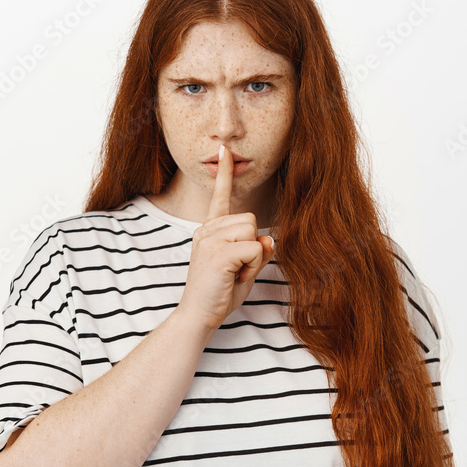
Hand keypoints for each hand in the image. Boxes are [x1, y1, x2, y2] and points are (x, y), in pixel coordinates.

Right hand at [176, 144, 275, 333]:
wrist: (198, 316)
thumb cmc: (218, 294)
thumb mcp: (244, 269)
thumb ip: (257, 250)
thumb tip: (268, 239)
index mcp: (209, 230)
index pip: (220, 197)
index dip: (225, 174)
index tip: (225, 150)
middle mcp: (206, 230)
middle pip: (250, 219)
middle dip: (252, 246)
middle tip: (236, 269)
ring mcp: (209, 239)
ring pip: (253, 232)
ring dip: (252, 257)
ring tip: (234, 274)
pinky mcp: (217, 252)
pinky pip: (252, 249)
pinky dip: (251, 267)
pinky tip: (233, 277)